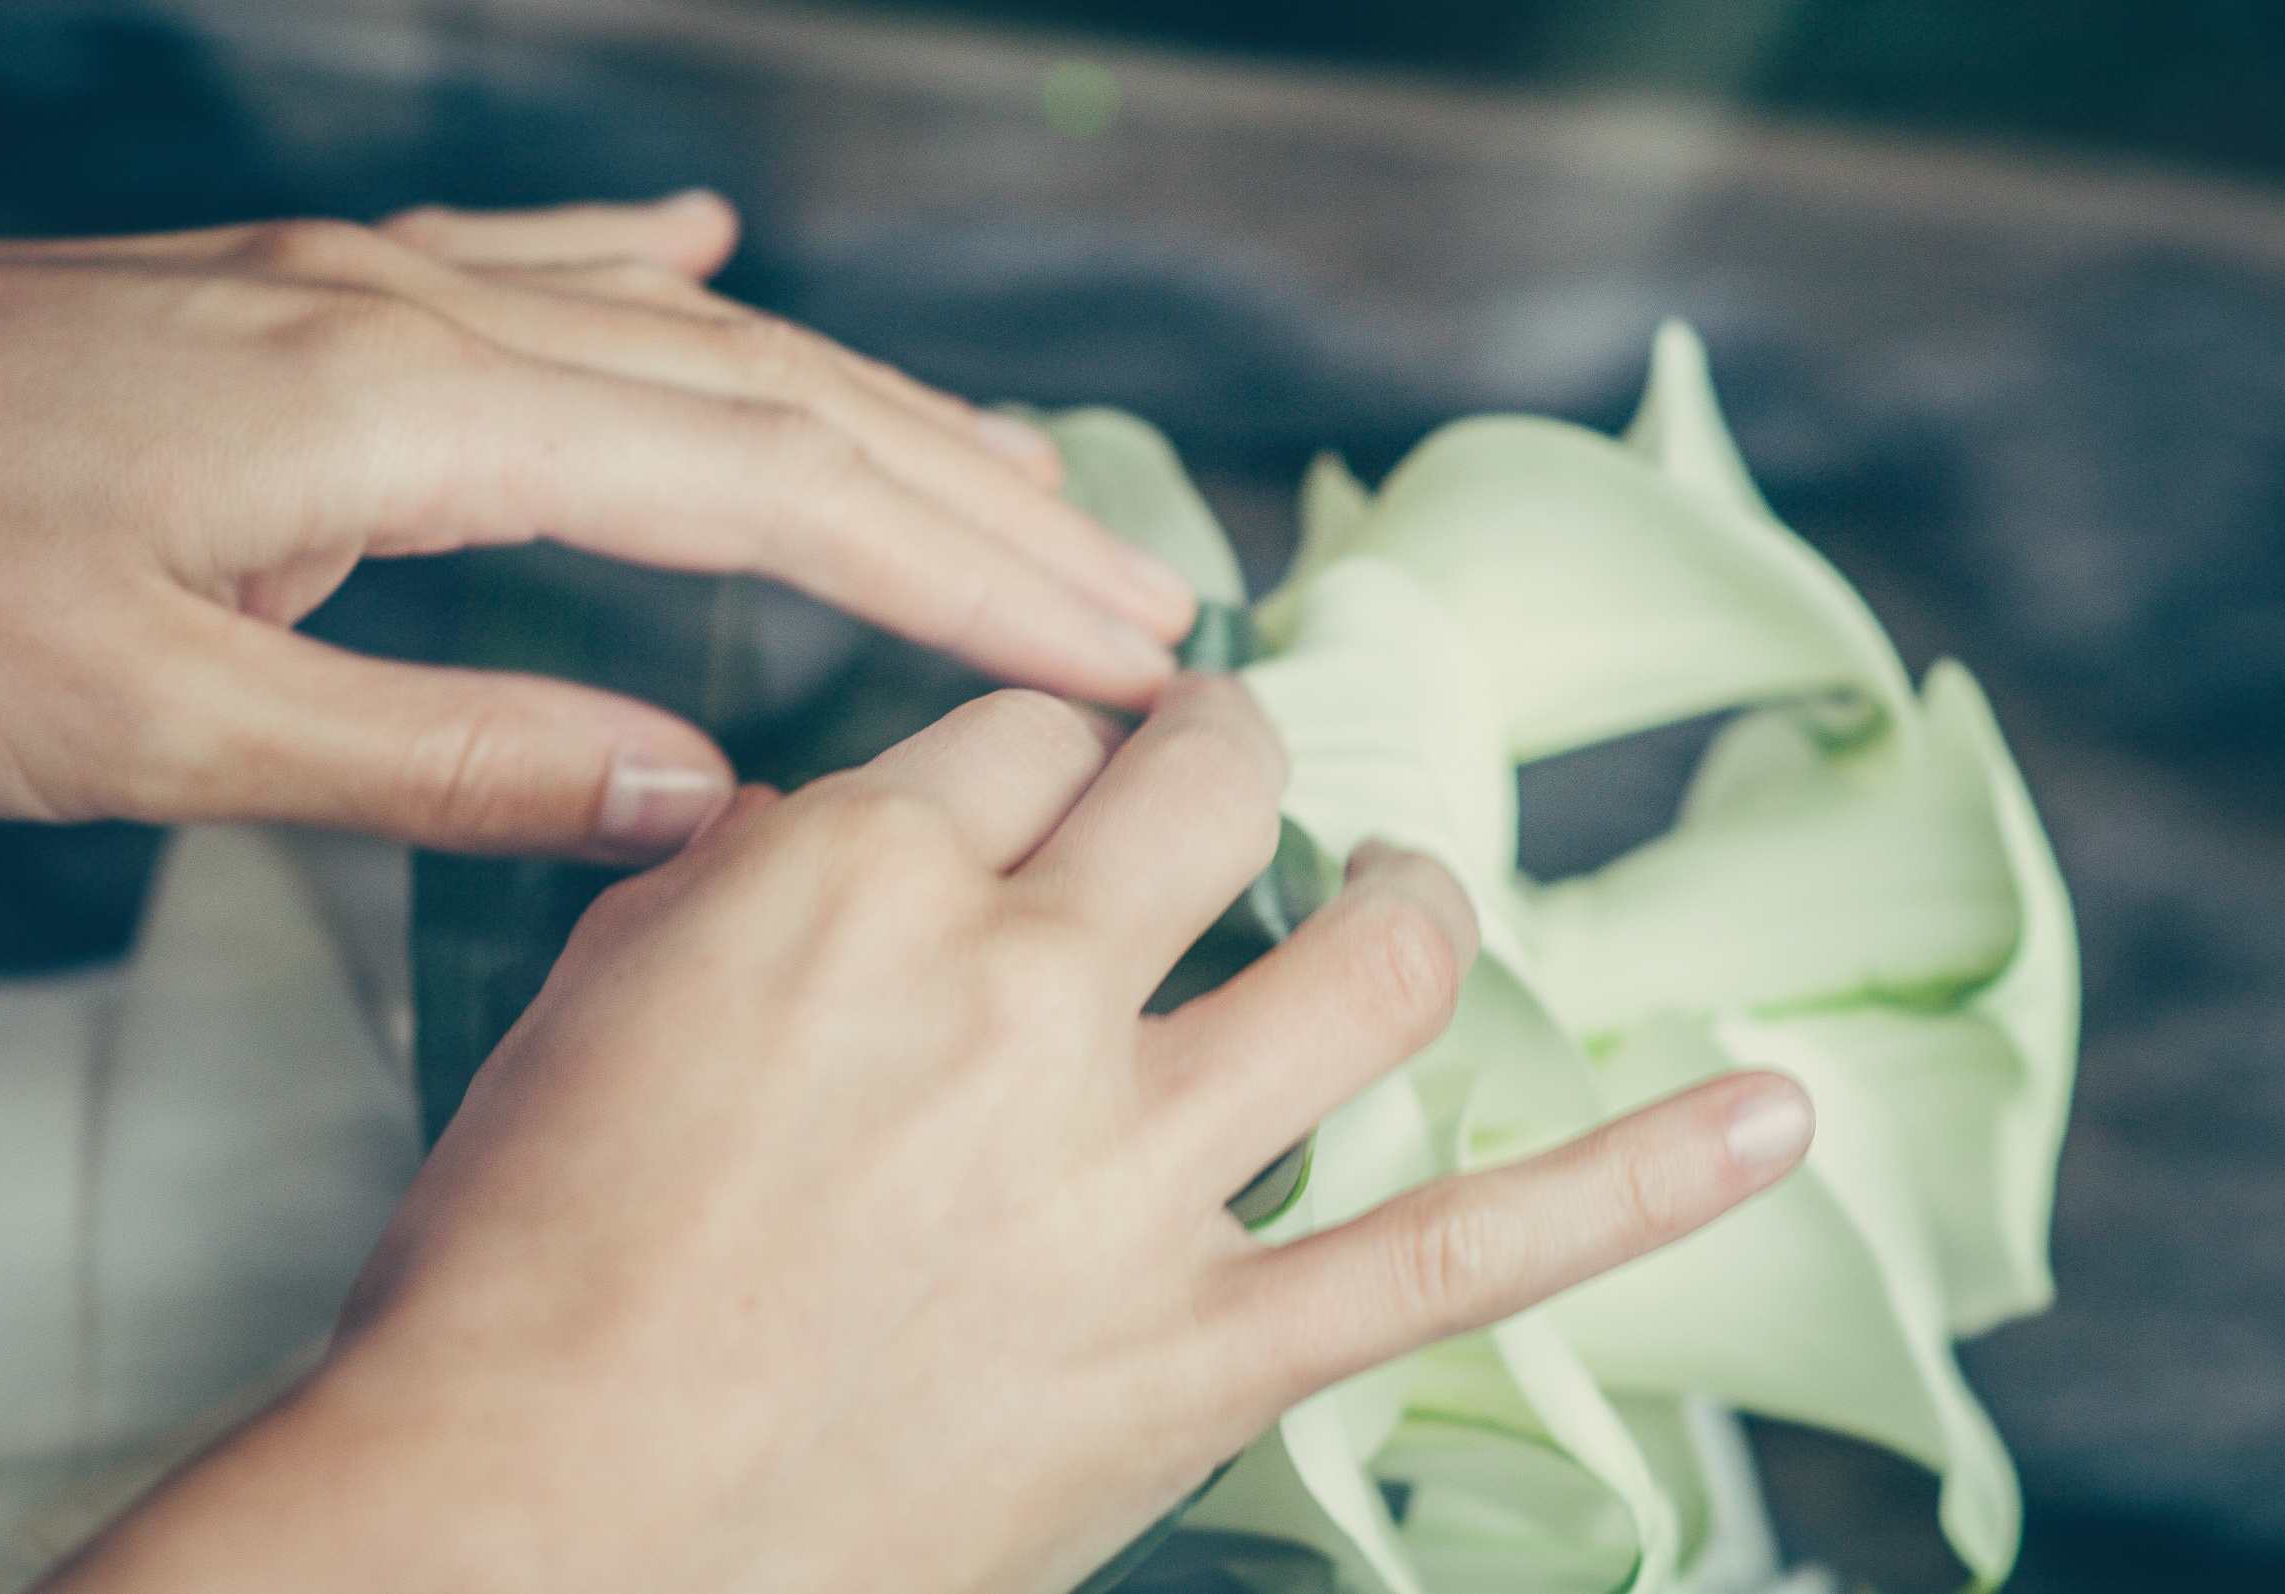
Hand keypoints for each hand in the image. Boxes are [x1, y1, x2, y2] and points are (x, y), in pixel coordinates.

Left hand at [0, 194, 1193, 859]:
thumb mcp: (148, 721)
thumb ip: (442, 754)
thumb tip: (692, 794)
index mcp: (406, 411)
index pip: (773, 485)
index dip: (964, 568)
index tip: (1111, 648)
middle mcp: (418, 316)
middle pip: (780, 394)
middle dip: (981, 495)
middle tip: (1140, 586)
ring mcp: (359, 289)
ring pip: (689, 338)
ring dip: (876, 406)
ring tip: (1018, 474)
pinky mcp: (298, 301)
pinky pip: (534, 272)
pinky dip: (661, 283)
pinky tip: (718, 260)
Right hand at [44, 679, 1812, 1593]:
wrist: (519, 1533)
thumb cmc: (518, 1271)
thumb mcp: (608, 998)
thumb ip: (772, 877)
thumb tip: (883, 817)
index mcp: (863, 880)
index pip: (1019, 729)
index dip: (1032, 758)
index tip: (1030, 804)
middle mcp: (1026, 991)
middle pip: (1210, 783)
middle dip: (1223, 755)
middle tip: (1217, 785)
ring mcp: (1133, 1172)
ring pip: (1371, 960)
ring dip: (1407, 899)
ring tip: (1401, 896)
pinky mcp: (1198, 1352)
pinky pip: (1456, 1255)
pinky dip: (1633, 1183)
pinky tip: (1766, 1115)